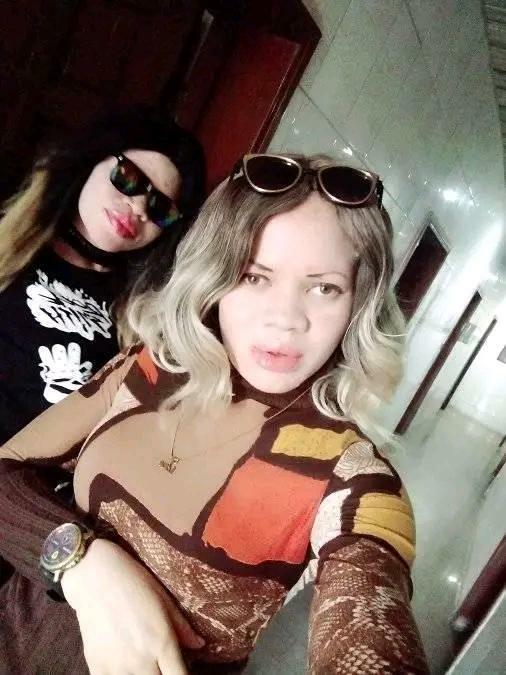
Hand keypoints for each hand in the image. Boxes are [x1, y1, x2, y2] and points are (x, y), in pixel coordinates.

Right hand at [62, 538, 203, 673]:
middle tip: (163, 664)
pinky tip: (125, 665)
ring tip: (145, 663)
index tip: (183, 669)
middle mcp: (141, 661)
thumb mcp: (163, 599)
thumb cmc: (134, 581)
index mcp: (162, 642)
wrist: (94, 576)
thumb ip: (182, 627)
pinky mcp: (97, 668)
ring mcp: (117, 667)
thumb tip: (199, 645)